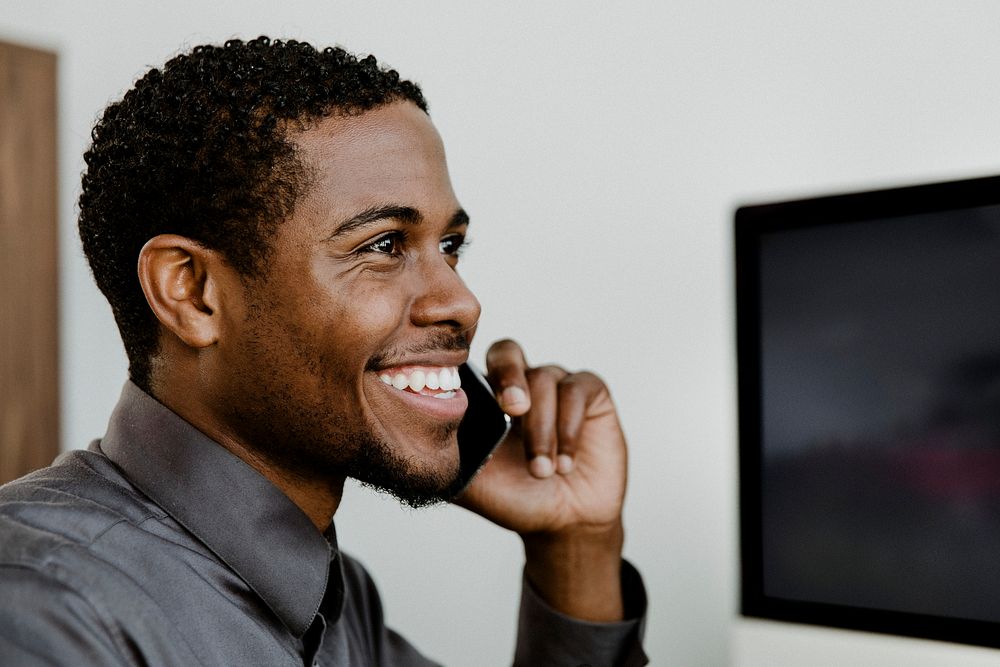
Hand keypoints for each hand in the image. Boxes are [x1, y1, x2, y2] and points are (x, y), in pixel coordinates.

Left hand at [457, 339, 628, 620]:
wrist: (563, 523)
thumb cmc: (515, 497)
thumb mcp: (471, 482)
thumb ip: (442, 459)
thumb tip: (405, 444)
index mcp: (486, 396)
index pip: (472, 362)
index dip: (470, 369)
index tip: (471, 400)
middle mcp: (520, 382)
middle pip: (508, 352)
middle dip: (509, 377)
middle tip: (513, 410)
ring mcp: (556, 384)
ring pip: (545, 379)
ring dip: (542, 429)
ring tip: (542, 470)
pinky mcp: (590, 394)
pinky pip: (579, 389)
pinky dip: (570, 427)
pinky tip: (565, 462)